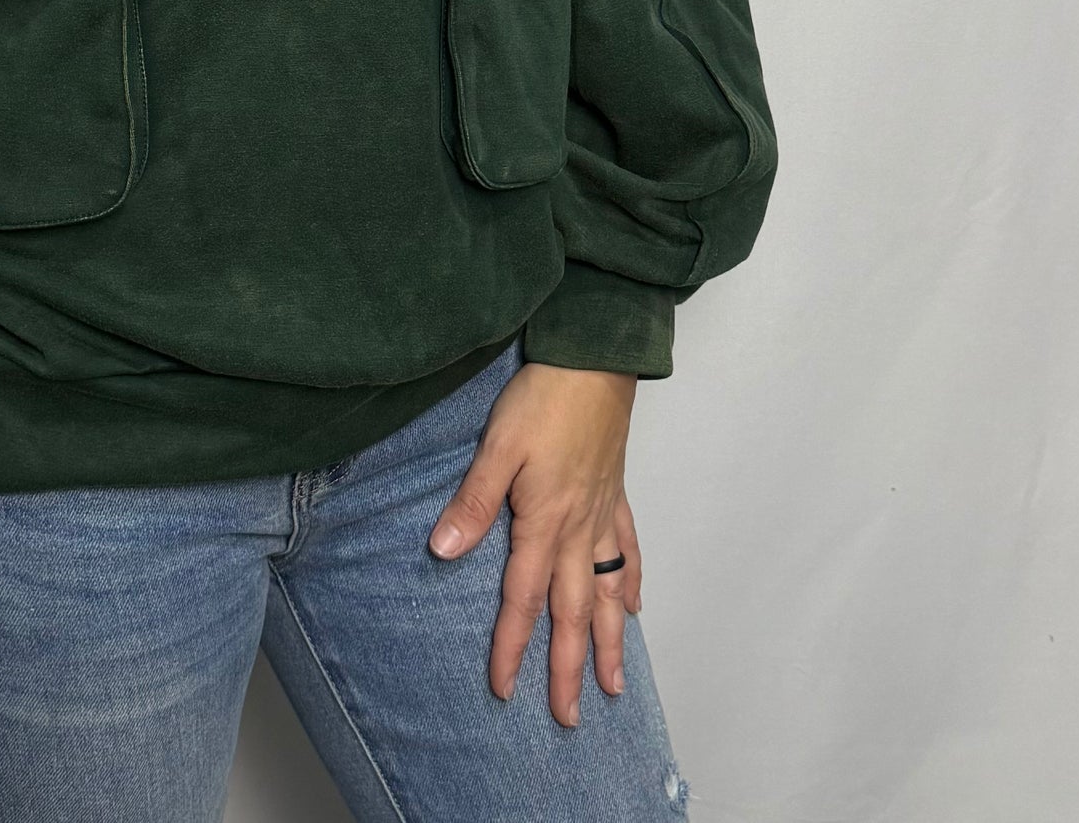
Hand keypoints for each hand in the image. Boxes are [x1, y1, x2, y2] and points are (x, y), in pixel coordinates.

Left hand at [426, 359, 641, 726]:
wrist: (594, 361)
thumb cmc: (543, 399)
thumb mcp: (497, 447)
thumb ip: (473, 503)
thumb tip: (443, 552)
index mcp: (544, 523)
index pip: (523, 600)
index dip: (512, 647)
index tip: (505, 690)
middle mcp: (578, 530)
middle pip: (573, 613)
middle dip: (569, 668)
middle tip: (570, 718)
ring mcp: (602, 515)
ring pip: (610, 593)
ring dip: (611, 642)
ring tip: (615, 685)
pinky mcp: (616, 494)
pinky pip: (628, 551)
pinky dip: (631, 583)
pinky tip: (634, 606)